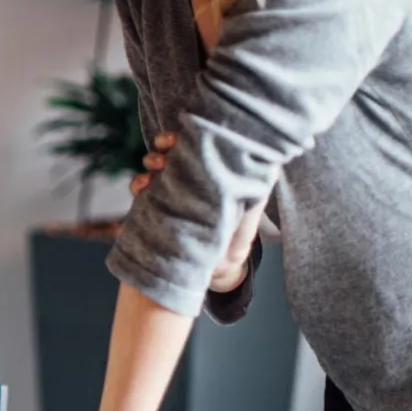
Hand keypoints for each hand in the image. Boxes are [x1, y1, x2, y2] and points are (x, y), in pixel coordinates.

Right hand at [130, 132, 255, 292]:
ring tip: (152, 171)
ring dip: (151, 162)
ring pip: (155, 168)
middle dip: (164, 147)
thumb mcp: (247, 218)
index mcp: (211, 177)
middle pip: (173, 152)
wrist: (214, 272)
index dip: (187, 139)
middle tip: (163, 151)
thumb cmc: (234, 241)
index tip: (181, 138)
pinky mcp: (155, 207)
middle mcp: (190, 180)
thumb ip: (255, 197)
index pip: (197, 149)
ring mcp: (170, 193)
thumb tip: (273, 167)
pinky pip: (142, 190)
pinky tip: (142, 187)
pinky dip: (139, 184)